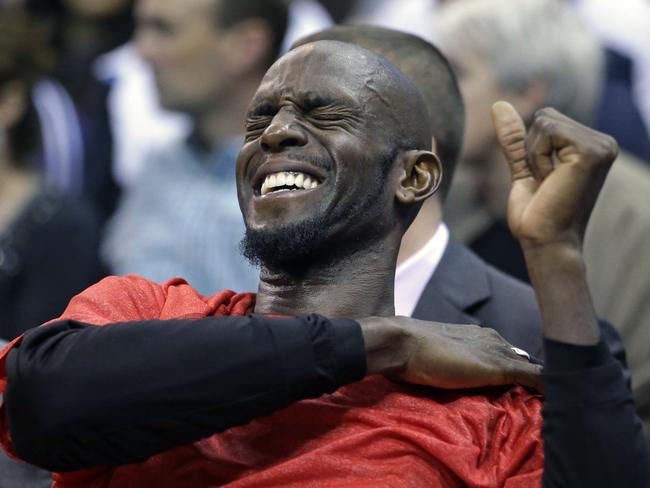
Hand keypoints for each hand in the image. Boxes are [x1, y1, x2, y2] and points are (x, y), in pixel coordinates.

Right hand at [358, 316, 542, 391]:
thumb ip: (450, 362)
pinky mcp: (499, 367)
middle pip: (523, 360)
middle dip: (532, 377)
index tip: (523, 387)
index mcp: (479, 336)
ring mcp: (497, 352)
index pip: (507, 354)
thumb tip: (451, 373)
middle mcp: (493, 340)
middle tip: (543, 395)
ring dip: (545, 383)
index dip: (516, 370)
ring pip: (533, 369)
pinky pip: (536, 378)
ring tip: (557, 399)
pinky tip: (561, 399)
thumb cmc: (410, 352)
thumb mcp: (435, 356)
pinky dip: (549, 387)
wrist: (402, 343)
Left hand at [491, 102, 616, 250]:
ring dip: (535, 155)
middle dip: (532, 150)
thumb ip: (515, 138)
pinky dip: (538, 157)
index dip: (532, 149)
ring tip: (549, 183)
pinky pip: (547, 132)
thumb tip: (498, 105)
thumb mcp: (523, 167)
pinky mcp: (592, 151)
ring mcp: (601, 145)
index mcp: (591, 145)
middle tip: (546, 182)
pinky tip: (551, 180)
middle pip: (545, 117)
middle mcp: (602, 142)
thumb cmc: (536, 212)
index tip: (545, 179)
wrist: (543, 240)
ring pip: (544, 122)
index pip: (545, 119)